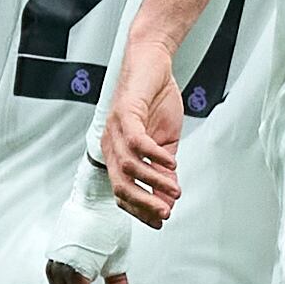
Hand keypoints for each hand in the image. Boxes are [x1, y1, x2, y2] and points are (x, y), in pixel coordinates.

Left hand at [98, 35, 185, 225]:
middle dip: (143, 204)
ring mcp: (115, 129)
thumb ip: (164, 172)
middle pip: (120, 185)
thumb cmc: (155, 100)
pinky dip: (154, 156)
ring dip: (153, 182)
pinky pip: (137, 142)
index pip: (122, 192)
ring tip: (174, 189)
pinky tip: (170, 164)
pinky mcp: (125, 112)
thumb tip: (169, 200)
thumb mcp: (164, 144)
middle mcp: (110, 143)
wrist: (153, 63)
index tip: (159, 221)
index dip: (139, 210)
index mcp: (117, 154)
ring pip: (129, 166)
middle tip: (165, 213)